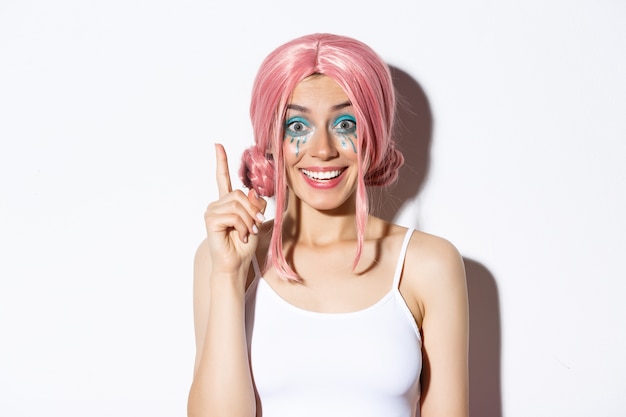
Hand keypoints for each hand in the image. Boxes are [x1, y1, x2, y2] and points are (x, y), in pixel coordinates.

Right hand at [204, 144, 265, 274]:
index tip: (217, 145)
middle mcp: (217, 204)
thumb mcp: (256, 220)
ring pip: (239, 205)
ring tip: (247, 233)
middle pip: (241, 194)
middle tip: (255, 225)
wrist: (236, 263)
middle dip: (253, 210)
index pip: (223, 178)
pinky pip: (233, 215)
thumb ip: (256, 204)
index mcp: (227, 202)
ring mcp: (212, 211)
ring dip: (249, 221)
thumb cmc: (244, 244)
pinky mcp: (211, 220)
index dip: (221, 161)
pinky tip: (240, 236)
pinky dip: (243, 226)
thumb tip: (252, 191)